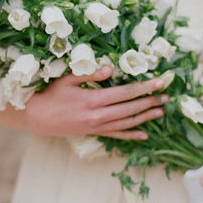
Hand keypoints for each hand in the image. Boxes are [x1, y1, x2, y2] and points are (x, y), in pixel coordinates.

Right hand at [22, 65, 167, 138]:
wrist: (37, 117)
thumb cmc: (51, 95)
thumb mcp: (68, 79)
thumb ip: (91, 73)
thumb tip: (111, 68)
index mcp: (93, 99)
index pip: (125, 93)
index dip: (144, 88)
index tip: (159, 83)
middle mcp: (98, 115)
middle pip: (130, 109)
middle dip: (150, 102)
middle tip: (166, 97)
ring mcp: (97, 126)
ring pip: (127, 122)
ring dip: (145, 117)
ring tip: (161, 112)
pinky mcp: (94, 132)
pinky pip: (117, 134)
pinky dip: (131, 135)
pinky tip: (144, 135)